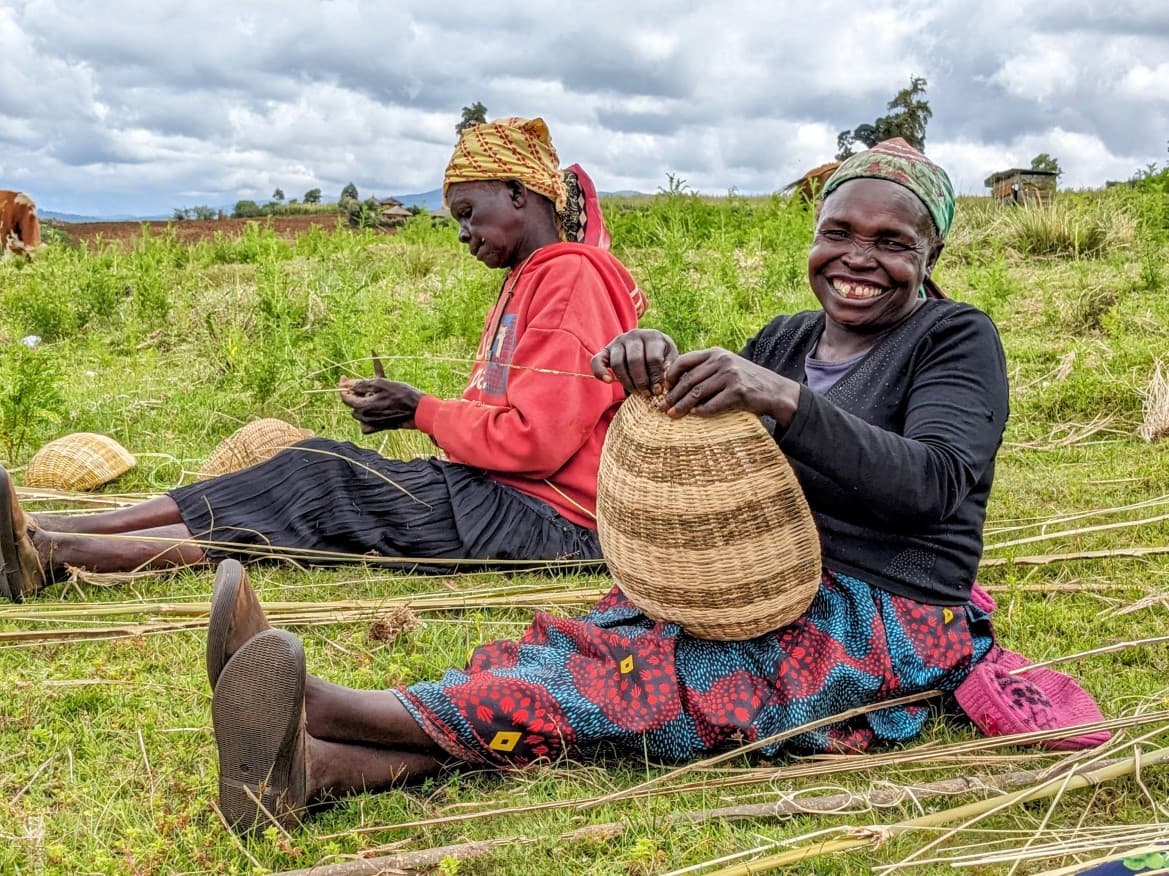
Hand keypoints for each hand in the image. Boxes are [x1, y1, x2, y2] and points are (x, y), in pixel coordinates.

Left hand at [339, 377, 422, 432]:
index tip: (344, 378)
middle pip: (352, 404)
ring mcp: (372, 424)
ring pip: (359, 413)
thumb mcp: (381, 384)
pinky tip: (376, 410)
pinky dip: (367, 417)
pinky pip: (365, 424)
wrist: (418, 410)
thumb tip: (345, 384)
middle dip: (357, 394)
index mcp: (364, 406)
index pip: (345, 397)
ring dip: (363, 404)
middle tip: (371, 387)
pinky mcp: (379, 428)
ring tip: (378, 397)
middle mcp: (366, 418)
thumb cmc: (402, 394)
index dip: (343, 386)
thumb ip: (361, 384)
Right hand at [590, 329, 678, 394]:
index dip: (656, 377)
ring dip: (626, 381)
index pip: (653, 358)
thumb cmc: (663, 356)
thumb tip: (665, 385)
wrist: (649, 346)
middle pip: (635, 361)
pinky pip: (597, 360)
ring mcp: (618, 341)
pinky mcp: (606, 349)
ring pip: (618, 363)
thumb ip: (669, 369)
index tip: (658, 391)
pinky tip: (609, 381)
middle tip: (646, 394)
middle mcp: (634, 335)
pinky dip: (600, 371)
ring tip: (636, 392)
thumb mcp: (670, 359)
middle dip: (641, 381)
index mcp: (653, 336)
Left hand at [662, 347, 799, 424]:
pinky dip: (701, 411)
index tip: (665, 388)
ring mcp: (730, 375)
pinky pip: (712, 404)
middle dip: (673, 395)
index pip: (685, 361)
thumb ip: (706, 370)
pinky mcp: (738, 392)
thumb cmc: (747, 382)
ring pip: (697, 393)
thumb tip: (677, 384)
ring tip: (672, 414)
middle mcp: (722, 361)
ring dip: (682, 406)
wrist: (776, 391)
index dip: (671, 375)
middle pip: (688, 380)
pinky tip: (694, 415)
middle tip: (662, 407)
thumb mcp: (727, 367)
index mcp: (716, 353)